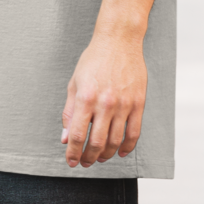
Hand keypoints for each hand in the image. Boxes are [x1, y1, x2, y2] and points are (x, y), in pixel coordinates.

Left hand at [61, 30, 146, 167]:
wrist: (119, 40)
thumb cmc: (94, 59)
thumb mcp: (74, 82)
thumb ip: (69, 112)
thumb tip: (65, 137)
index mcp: (86, 97)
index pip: (77, 135)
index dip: (72, 152)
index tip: (71, 161)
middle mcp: (105, 103)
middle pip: (96, 143)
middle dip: (88, 158)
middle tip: (84, 162)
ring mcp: (124, 104)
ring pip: (115, 142)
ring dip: (105, 155)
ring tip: (99, 157)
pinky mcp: (138, 103)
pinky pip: (134, 133)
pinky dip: (127, 147)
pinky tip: (120, 152)